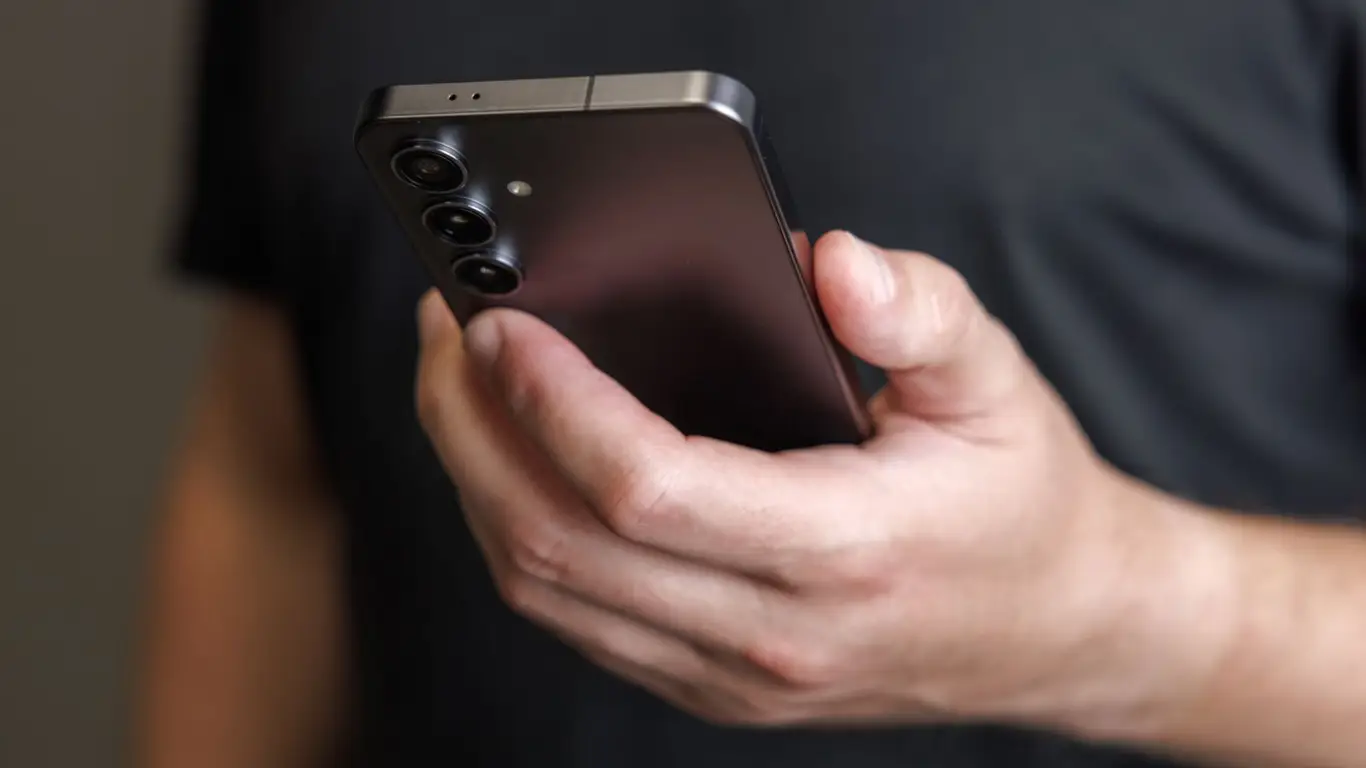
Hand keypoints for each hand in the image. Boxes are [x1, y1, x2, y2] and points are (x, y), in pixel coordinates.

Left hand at [414, 232, 1223, 735]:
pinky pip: (576, 619)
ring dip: (477, 484)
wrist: (1062, 632)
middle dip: (472, 430)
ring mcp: (731, 678)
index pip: (644, 487)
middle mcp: (772, 634)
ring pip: (548, 591)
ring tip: (460, 390)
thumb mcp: (999, 382)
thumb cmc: (1023, 506)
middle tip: (446, 338)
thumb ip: (920, 310)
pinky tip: (514, 466)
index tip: (504, 326)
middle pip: (559, 543)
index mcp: (839, 550)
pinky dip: (519, 537)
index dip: (554, 401)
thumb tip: (827, 261)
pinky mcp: (711, 689)